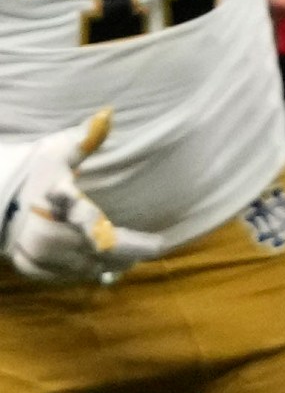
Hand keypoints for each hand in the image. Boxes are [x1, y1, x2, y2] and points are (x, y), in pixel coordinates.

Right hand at [2, 110, 167, 284]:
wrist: (0, 198)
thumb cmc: (41, 173)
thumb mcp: (58, 152)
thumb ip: (85, 140)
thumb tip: (108, 114)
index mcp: (51, 200)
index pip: (91, 221)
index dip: (125, 235)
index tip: (160, 243)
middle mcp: (40, 229)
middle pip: (95, 251)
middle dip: (127, 251)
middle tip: (153, 246)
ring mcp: (33, 252)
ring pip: (85, 268)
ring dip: (113, 263)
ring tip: (134, 255)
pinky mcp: (31, 267)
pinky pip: (69, 277)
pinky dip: (90, 272)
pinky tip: (107, 264)